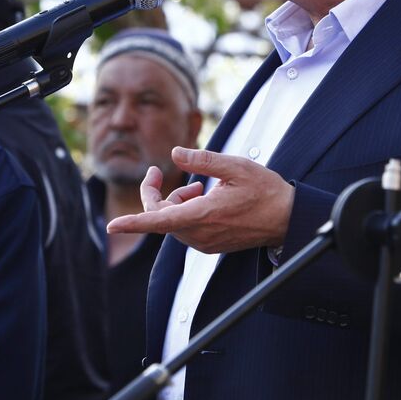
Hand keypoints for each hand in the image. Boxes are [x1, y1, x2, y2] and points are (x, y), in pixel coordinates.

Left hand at [104, 147, 294, 253]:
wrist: (288, 218)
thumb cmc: (265, 191)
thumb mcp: (235, 167)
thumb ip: (203, 160)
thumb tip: (175, 153)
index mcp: (202, 215)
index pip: (159, 221)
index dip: (133, 222)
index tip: (112, 226)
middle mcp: (200, 234)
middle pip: (161, 218)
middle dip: (157, 194)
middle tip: (160, 171)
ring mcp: (205, 243)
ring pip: (173, 223)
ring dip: (175, 202)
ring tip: (197, 185)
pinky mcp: (210, 246)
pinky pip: (186, 229)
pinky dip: (186, 212)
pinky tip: (203, 197)